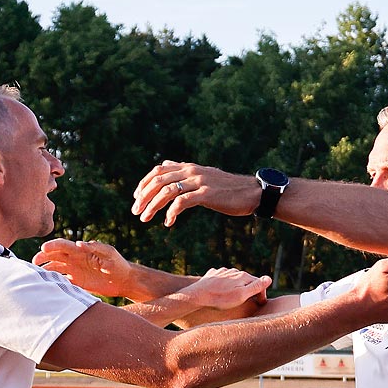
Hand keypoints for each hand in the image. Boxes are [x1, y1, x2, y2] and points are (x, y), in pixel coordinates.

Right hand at [32, 238, 135, 296]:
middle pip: (55, 256)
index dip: (53, 246)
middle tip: (35, 262)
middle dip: (43, 257)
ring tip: (37, 275)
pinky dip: (54, 283)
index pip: (63, 246)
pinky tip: (47, 286)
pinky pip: (62, 281)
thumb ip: (96, 247)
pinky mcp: (77, 282)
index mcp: (81, 251)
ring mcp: (74, 271)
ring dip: (46, 271)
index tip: (44, 248)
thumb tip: (78, 244)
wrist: (124, 280)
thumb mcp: (109, 253)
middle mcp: (75, 259)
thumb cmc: (118, 263)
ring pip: (56, 269)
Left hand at [132, 161, 260, 227]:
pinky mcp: (206, 194)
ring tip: (145, 219)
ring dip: (152, 206)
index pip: (158, 171)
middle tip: (136, 212)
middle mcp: (191, 171)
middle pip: (158, 181)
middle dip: (143, 196)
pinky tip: (168, 222)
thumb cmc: (227, 188)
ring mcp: (199, 181)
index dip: (144, 183)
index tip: (137, 198)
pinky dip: (171, 213)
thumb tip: (167, 165)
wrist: (251, 193)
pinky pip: (182, 202)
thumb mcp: (203, 175)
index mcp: (189, 167)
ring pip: (167, 191)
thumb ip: (184, 171)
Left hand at [184, 267, 270, 311]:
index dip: (262, 294)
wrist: (197, 296)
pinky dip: (225, 285)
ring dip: (237, 287)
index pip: (259, 283)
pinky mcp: (212, 275)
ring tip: (234, 298)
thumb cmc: (220, 299)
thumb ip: (256, 287)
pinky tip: (222, 291)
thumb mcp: (241, 296)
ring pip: (234, 279)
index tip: (261, 304)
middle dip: (250, 290)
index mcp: (243, 276)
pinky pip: (223, 279)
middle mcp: (233, 271)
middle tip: (250, 302)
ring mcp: (222, 272)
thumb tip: (269, 279)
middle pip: (247, 281)